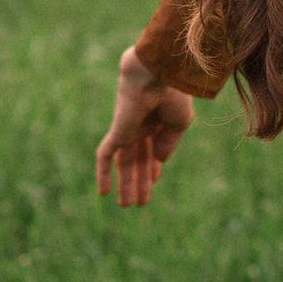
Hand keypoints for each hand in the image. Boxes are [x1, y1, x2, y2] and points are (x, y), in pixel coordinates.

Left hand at [96, 48, 194, 206]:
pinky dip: (103, 174)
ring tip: (126, 205)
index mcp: (157, 121)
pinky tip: (103, 193)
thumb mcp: (179, 123)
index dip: (153, 167)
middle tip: (139, 203)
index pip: (151, 148)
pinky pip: (105, 156)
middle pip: (137, 159)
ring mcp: (127, 129)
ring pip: (124, 162)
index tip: (153, 181)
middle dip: (139, 181)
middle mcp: (140, 126)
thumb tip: (159, 160)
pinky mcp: (117, 132)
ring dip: (125, 184)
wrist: (158, 76)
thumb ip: (168, 143)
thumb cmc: (174, 95)